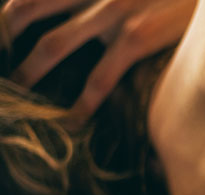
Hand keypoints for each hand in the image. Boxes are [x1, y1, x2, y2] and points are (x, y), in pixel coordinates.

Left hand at [3, 0, 195, 115]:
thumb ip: (111, 0)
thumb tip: (91, 19)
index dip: (7, 12)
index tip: (1, 33)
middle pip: (26, 10)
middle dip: (4, 37)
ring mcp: (115, 12)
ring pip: (53, 43)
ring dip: (29, 71)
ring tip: (19, 93)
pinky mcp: (139, 37)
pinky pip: (100, 76)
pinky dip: (82, 102)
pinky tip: (73, 120)